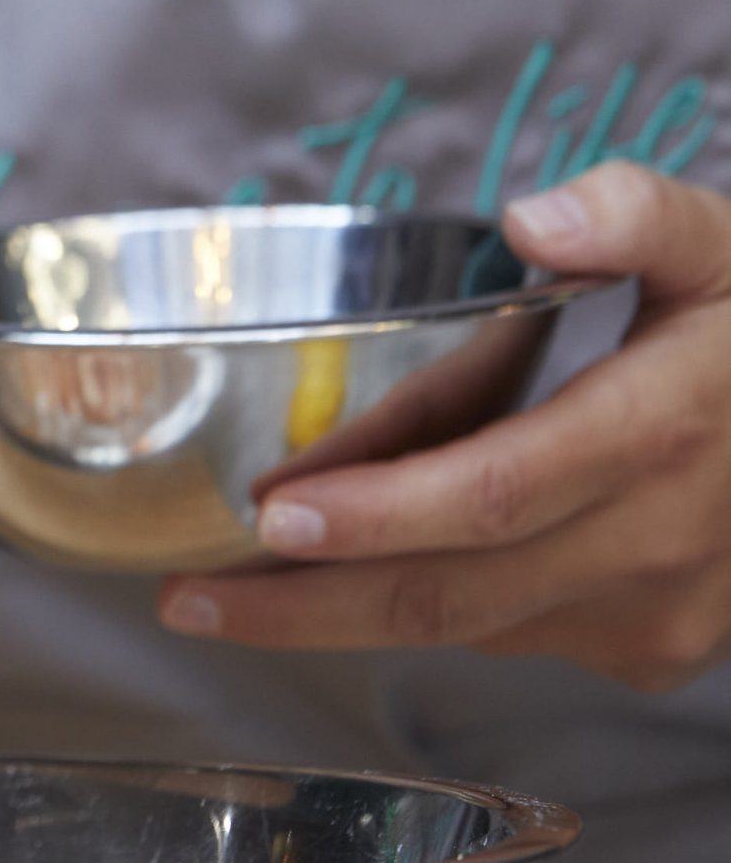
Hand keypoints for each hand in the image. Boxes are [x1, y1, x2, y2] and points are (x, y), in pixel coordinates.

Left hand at [158, 162, 730, 692]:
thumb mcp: (720, 248)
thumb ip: (633, 212)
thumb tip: (538, 219)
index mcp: (667, 429)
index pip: (499, 489)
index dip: (380, 513)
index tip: (271, 515)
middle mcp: (663, 539)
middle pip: (456, 589)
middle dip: (306, 603)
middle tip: (186, 596)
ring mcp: (660, 612)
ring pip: (469, 626)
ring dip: (342, 614)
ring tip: (226, 591)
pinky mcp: (648, 650)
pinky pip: (505, 634)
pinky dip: (420, 606)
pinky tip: (348, 574)